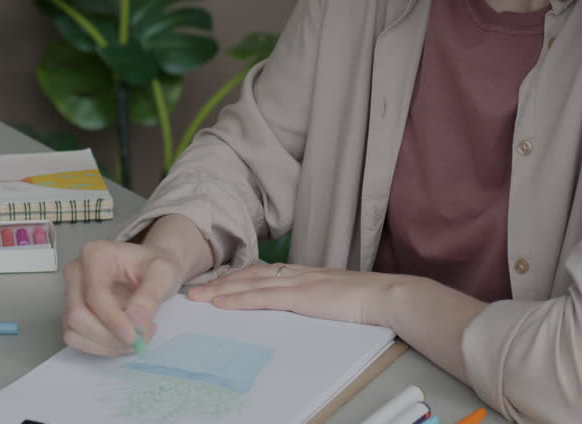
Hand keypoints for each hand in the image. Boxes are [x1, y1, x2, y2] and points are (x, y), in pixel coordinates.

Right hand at [62, 239, 185, 355]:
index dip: (112, 320)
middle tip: (141, 337)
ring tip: (136, 334)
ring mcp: (70, 293)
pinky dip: (100, 346)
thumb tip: (135, 321)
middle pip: (78, 316)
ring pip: (74, 331)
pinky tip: (121, 336)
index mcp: (96, 254)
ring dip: (106, 343)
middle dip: (109, 335)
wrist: (150, 270)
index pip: (94, 294)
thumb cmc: (154, 267)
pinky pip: (76, 339)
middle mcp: (76, 272)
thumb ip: (151, 296)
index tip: (134, 337)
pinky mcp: (71, 312)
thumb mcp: (165, 274)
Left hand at [187, 263, 402, 327]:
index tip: (218, 283)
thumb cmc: (367, 301)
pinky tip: (221, 303)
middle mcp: (296, 273)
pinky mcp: (300, 296)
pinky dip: (238, 299)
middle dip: (220, 282)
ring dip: (220, 290)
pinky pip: (262, 298)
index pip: (263, 273)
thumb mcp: (334, 298)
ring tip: (197, 297)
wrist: (386, 296)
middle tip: (194, 290)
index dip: (238, 278)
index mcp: (304, 274)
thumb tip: (304, 307)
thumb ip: (315, 299)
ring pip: (250, 284)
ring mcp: (297, 283)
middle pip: (249, 276)